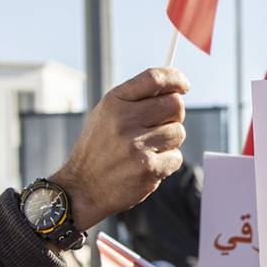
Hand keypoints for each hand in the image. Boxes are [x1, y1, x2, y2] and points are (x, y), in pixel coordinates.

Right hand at [51, 68, 189, 229]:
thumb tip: (176, 88)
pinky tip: (147, 166)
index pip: (154, 78)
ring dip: (170, 141)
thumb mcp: (106, 115)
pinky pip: (176, 157)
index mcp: (114, 102)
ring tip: (147, 149)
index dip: (175, 78)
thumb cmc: (100, 148)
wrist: (82, 188)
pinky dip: (167, 162)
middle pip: (175, 105)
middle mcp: (124, 120)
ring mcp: (137, 145)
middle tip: (161, 125)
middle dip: (174, 115)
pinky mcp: (149, 168)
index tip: (184, 85)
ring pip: (179, 132)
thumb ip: (136, 100)